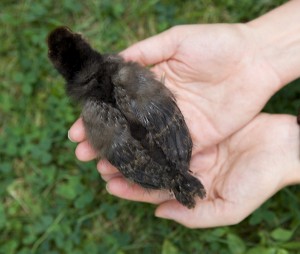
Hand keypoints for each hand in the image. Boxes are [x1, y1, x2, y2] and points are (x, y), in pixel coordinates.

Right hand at [70, 23, 280, 159]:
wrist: (254, 60)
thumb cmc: (216, 44)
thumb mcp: (176, 41)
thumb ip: (146, 52)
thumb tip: (114, 62)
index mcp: (154, 86)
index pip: (118, 104)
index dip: (98, 115)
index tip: (77, 128)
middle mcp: (162, 108)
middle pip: (128, 128)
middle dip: (105, 140)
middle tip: (82, 153)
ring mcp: (178, 125)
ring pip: (145, 145)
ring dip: (124, 157)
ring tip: (101, 168)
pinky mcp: (197, 139)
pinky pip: (172, 154)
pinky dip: (153, 164)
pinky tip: (135, 172)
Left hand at [97, 114, 299, 227]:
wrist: (283, 146)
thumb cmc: (260, 179)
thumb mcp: (229, 206)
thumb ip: (194, 215)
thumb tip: (159, 213)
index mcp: (188, 183)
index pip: (152, 187)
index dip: (129, 185)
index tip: (107, 180)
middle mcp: (184, 161)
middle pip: (147, 161)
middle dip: (121, 159)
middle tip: (95, 155)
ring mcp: (188, 140)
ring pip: (153, 140)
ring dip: (131, 138)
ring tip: (107, 134)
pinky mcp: (195, 121)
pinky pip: (168, 121)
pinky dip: (151, 119)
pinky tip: (134, 114)